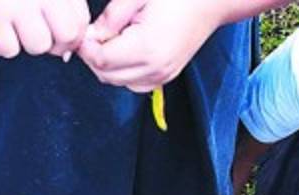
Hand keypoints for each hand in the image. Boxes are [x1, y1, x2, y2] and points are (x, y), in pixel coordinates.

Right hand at [0, 0, 89, 57]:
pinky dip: (3, 43)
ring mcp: (18, 3)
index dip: (73, 33)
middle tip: (41, 34)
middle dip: (55, 41)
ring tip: (15, 25)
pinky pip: (8, 48)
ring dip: (27, 42)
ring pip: (38, 45)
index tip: (60, 33)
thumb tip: (68, 42)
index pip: (81, 20)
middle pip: (66, 35)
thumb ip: (62, 1)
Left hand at [79, 0, 222, 91]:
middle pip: (105, 75)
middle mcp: (155, 69)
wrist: (213, 1)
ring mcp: (162, 76)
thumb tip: (90, 35)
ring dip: (107, 64)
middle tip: (97, 30)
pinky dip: (122, 71)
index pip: (100, 59)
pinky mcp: (166, 77)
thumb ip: (110, 17)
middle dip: (94, 55)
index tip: (86, 29)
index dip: (86, 45)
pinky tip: (127, 49)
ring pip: (117, 81)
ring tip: (114, 37)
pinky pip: (132, 83)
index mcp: (147, 48)